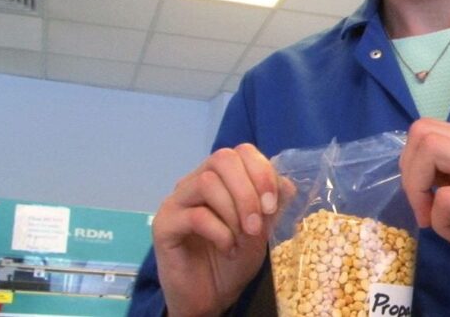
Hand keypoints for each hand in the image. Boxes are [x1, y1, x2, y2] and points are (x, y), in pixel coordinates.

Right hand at [152, 143, 293, 316]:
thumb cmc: (234, 261)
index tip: (272, 205)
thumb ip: (273, 204)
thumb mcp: (263, 230)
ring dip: (234, 212)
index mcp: (221, 178)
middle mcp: (196, 181)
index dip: (261, 172)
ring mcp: (177, 201)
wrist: (211, 298)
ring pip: (208, 183)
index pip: (241, 152)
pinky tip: (228, 248)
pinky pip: (196, 216)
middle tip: (257, 223)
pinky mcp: (164, 225)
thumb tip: (286, 183)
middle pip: (222, 159)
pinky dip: (220, 232)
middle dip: (248, 191)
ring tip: (243, 238)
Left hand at [399, 118, 449, 315]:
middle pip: (424, 132)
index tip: (421, 195)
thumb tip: (414, 171)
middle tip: (423, 208)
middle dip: (409, 174)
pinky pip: (448, 196)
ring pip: (432, 149)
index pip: (428, 128)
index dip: (410, 162)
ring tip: (435, 220)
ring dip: (418, 190)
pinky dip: (439, 221)